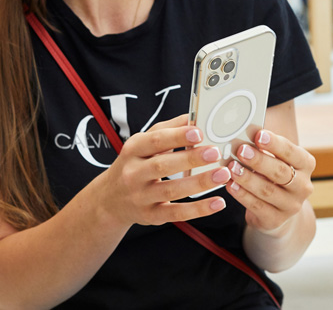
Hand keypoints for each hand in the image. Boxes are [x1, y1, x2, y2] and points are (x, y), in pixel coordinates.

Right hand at [98, 114, 230, 227]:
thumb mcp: (142, 144)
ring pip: (171, 190)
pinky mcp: (151, 216)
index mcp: (133, 150)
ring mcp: (141, 197)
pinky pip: (177, 213)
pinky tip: (218, 203)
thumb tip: (195, 115)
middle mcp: (134, 174)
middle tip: (215, 152)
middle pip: (162, 166)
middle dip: (190, 158)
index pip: (155, 141)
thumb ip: (168, 129)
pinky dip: (199, 209)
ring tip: (222, 175)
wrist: (109, 200)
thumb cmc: (134, 164)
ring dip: (199, 183)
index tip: (198, 132)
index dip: (177, 136)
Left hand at [226, 129, 315, 235]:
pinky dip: (242, 195)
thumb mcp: (275, 159)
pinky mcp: (276, 220)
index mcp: (306, 165)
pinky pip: (257, 206)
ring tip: (232, 167)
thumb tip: (245, 131)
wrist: (278, 209)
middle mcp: (303, 186)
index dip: (275, 144)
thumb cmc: (273, 175)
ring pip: (267, 190)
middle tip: (241, 150)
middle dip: (259, 160)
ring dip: (247, 178)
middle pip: (280, 172)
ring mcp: (291, 206)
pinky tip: (231, 185)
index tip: (258, 134)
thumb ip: (265, 148)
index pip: (292, 152)